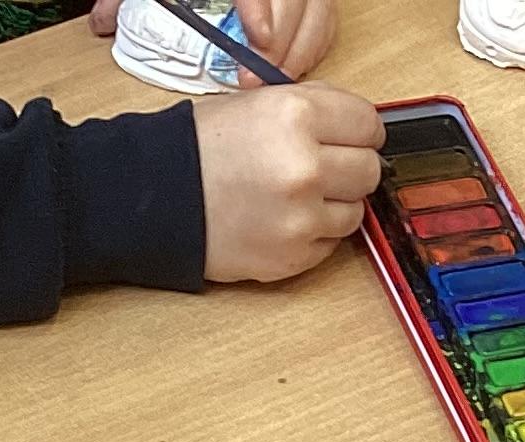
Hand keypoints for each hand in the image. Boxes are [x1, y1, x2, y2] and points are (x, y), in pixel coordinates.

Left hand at [94, 0, 334, 75]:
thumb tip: (102, 21)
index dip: (262, 8)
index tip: (258, 39)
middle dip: (282, 40)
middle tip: (257, 79)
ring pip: (317, 12)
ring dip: (298, 49)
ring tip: (271, 83)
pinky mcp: (310, 4)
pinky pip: (324, 23)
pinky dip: (310, 48)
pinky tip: (287, 72)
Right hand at [196, 84, 382, 283]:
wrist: (155, 200)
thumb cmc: (200, 149)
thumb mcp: (258, 103)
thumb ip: (313, 108)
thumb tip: (358, 125)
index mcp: (296, 115)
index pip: (369, 124)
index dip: (360, 132)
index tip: (349, 139)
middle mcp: (304, 166)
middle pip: (369, 170)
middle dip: (350, 168)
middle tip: (321, 170)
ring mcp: (301, 216)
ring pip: (355, 211)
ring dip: (334, 205)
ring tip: (296, 197)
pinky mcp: (293, 256)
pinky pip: (330, 244)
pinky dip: (314, 234)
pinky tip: (283, 220)